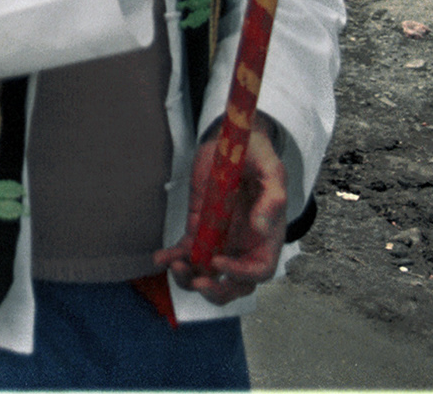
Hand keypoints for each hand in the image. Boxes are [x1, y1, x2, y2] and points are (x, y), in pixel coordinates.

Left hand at [155, 125, 287, 303]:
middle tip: (196, 281)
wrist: (235, 142)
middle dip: (215, 291)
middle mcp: (244, 244)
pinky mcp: (199, 227)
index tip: (218, 262)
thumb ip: (272, 199)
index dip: (240, 274)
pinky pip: (186, 249)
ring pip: (206, 272)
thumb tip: (262, 229)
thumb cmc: (258, 158)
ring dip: (189, 276)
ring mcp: (220, 238)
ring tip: (173, 265)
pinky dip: (173, 256)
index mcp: (267, 238)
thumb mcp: (272, 172)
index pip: (258, 270)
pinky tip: (159, 258)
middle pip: (233, 285)